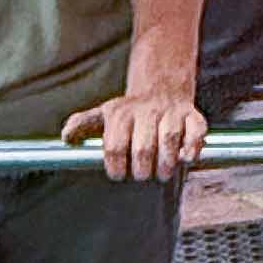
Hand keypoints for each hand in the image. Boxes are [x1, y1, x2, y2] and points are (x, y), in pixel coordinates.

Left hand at [66, 82, 206, 181]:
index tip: (118, 174)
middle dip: (142, 169)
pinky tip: (185, 158)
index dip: (115, 166)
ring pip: (169, 139)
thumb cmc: (129, 112)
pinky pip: (196, 131)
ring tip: (162, 173)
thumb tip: (66, 137)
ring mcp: (170, 113)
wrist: (160, 88)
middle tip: (142, 175)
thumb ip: (82, 124)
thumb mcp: (102, 114)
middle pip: (143, 148)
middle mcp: (146, 112)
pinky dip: (193, 146)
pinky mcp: (192, 115)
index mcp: (120, 114)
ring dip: (166, 162)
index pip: (115, 146)